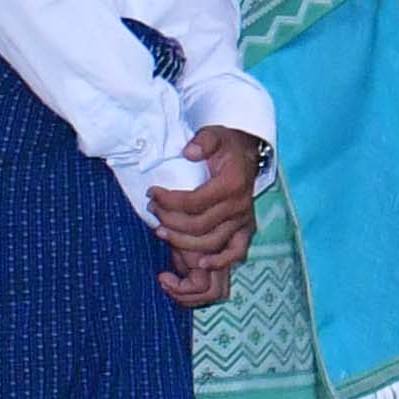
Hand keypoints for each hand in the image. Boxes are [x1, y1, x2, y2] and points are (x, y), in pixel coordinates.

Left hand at [151, 124, 263, 306]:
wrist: (246, 154)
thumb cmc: (225, 146)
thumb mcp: (214, 135)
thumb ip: (203, 141)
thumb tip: (189, 152)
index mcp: (232, 184)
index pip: (193, 202)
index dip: (168, 200)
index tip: (151, 193)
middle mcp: (240, 205)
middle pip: (197, 226)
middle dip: (168, 220)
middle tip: (152, 210)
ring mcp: (244, 220)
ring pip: (209, 242)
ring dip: (181, 242)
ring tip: (161, 231)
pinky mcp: (246, 229)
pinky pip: (236, 252)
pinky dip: (219, 261)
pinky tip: (199, 263)